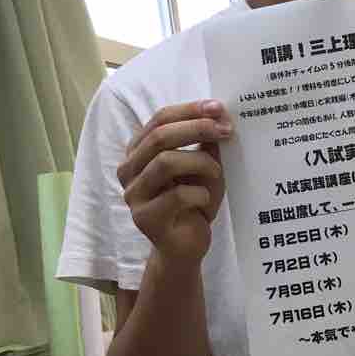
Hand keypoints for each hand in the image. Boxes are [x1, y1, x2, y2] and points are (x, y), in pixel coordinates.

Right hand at [117, 100, 230, 263]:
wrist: (186, 247)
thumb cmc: (194, 202)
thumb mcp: (204, 167)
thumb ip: (206, 143)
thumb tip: (219, 114)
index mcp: (139, 151)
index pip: (159, 119)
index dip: (189, 110)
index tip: (218, 108)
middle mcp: (129, 170)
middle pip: (159, 137)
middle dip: (196, 129)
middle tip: (225, 131)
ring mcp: (133, 195)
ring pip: (165, 163)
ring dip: (199, 162)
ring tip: (216, 172)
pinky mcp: (144, 219)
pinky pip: (176, 196)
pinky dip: (199, 194)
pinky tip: (205, 202)